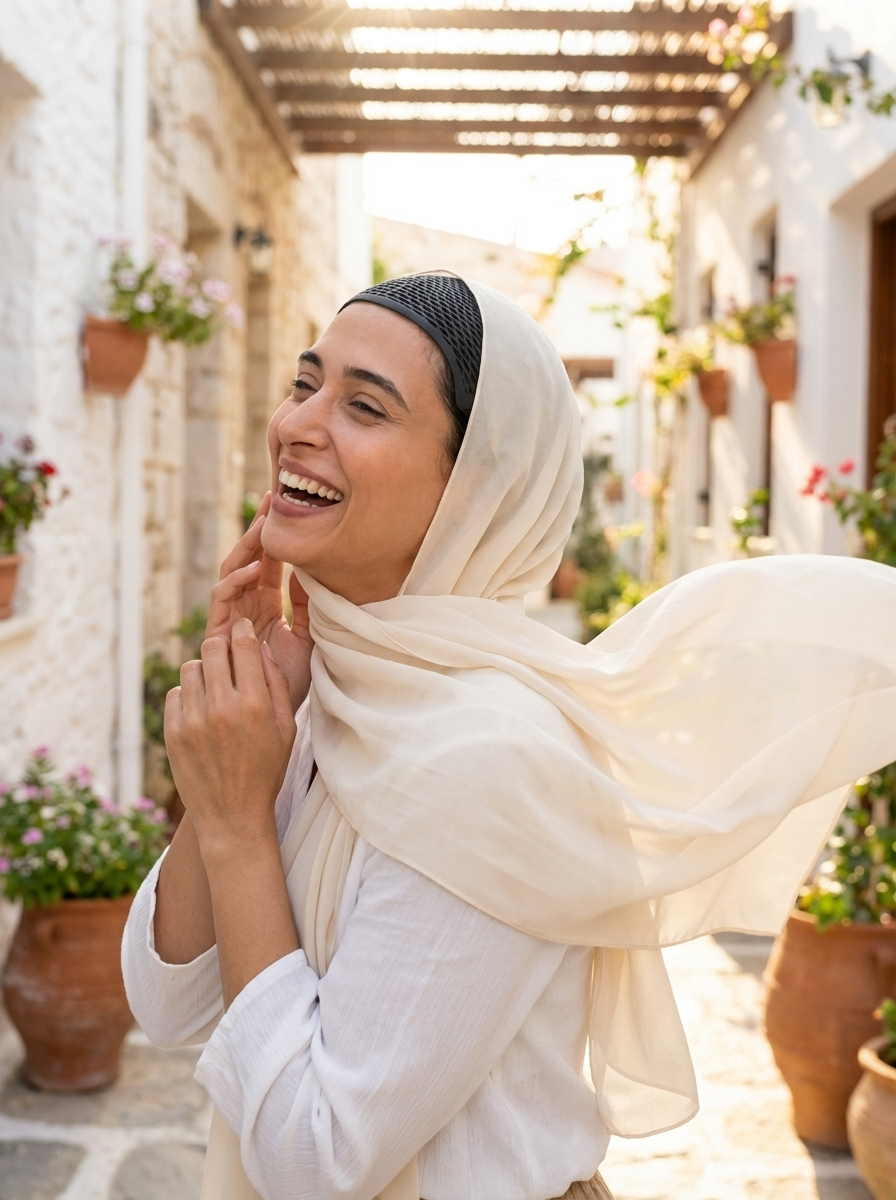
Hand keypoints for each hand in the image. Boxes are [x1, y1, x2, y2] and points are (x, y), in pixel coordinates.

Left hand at [164, 619, 297, 852]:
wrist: (232, 815)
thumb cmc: (266, 770)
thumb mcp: (285, 728)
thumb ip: (276, 684)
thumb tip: (261, 647)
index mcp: (254, 705)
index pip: (244, 645)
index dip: (244, 630)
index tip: (243, 628)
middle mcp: (222, 708)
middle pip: (213, 647)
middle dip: (223, 646)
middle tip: (229, 656)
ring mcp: (193, 720)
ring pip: (191, 668)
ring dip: (204, 671)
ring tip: (215, 689)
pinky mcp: (172, 733)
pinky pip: (175, 694)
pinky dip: (187, 696)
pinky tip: (201, 711)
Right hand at [207, 492, 312, 711]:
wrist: (269, 719)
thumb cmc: (288, 684)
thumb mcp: (309, 639)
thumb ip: (308, 606)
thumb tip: (313, 570)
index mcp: (265, 606)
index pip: (269, 564)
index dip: (276, 537)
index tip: (287, 507)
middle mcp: (245, 608)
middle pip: (248, 560)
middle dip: (258, 530)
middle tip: (271, 498)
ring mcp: (230, 619)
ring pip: (233, 573)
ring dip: (248, 548)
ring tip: (264, 526)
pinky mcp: (218, 634)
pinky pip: (222, 600)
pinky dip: (236, 582)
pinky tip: (254, 569)